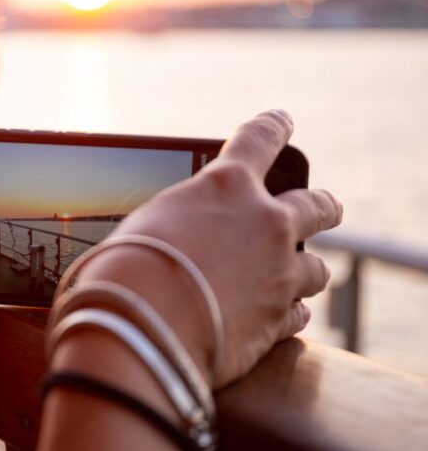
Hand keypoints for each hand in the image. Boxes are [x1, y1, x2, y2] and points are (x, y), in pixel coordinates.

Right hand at [77, 110, 342, 388]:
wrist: (141, 330)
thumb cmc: (124, 270)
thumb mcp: (145, 225)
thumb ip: (175, 221)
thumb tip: (175, 239)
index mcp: (226, 186)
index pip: (259, 139)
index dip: (273, 127)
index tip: (283, 121)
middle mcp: (265, 224)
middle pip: (317, 205)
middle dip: (323, 206)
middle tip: (326, 208)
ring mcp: (279, 274)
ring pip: (316, 268)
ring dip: (306, 269)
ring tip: (297, 276)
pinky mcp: (279, 322)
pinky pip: (299, 315)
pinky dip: (290, 313)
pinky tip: (280, 316)